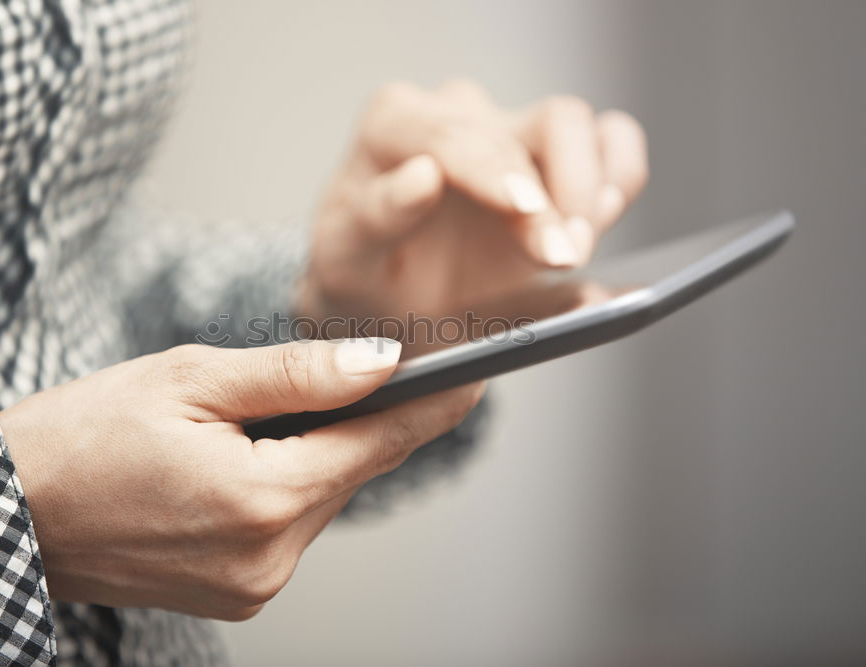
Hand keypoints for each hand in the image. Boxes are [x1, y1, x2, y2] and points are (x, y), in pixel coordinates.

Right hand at [0, 339, 480, 619]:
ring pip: (319, 499)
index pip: (378, 444)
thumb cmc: (81, 435)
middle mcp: (267, 560)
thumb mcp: (191, 379)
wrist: (5, 511)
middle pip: (350, 472)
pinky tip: (249, 459)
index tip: (476, 377)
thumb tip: (381, 363)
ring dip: (315, 454)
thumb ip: (297, 374)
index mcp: (261, 501)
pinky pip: (287, 527)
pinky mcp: (235, 595)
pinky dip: (285, 487)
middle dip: (362, 422)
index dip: (432, 407)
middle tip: (373, 374)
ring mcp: (251, 587)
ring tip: (270, 416)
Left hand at [303, 80, 648, 331]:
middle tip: (560, 259)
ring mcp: (508, 130)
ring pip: (574, 126)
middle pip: (530, 127)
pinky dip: (618, 177)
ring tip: (574, 248)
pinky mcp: (553, 157)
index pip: (452, 135)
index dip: (495, 171)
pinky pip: (610, 141)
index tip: (526, 212)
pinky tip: (595, 222)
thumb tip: (423, 175)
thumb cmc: (365, 278)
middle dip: (554, 199)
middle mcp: (455, 114)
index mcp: (393, 126)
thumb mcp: (348, 264)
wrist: (392, 305)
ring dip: (589, 189)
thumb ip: (377, 217)